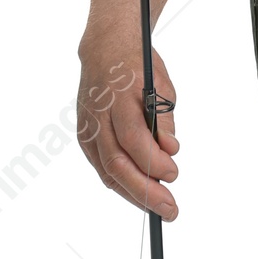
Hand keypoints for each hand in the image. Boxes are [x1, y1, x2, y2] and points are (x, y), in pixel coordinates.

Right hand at [76, 36, 180, 219]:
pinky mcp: (84, 137)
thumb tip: (170, 149)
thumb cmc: (136, 65)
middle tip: (170, 209)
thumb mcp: (161, 82)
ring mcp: (87, 128)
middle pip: (117, 162)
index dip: (153, 160)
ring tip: (159, 208)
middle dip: (145, 191)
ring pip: (107, 171)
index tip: (173, 173)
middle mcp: (98, 116)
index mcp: (119, 97)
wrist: (104, 49)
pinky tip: (139, 194)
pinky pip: (101, 167)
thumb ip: (165, 117)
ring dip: (133, 194)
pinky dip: (121, 183)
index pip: (133, 137)